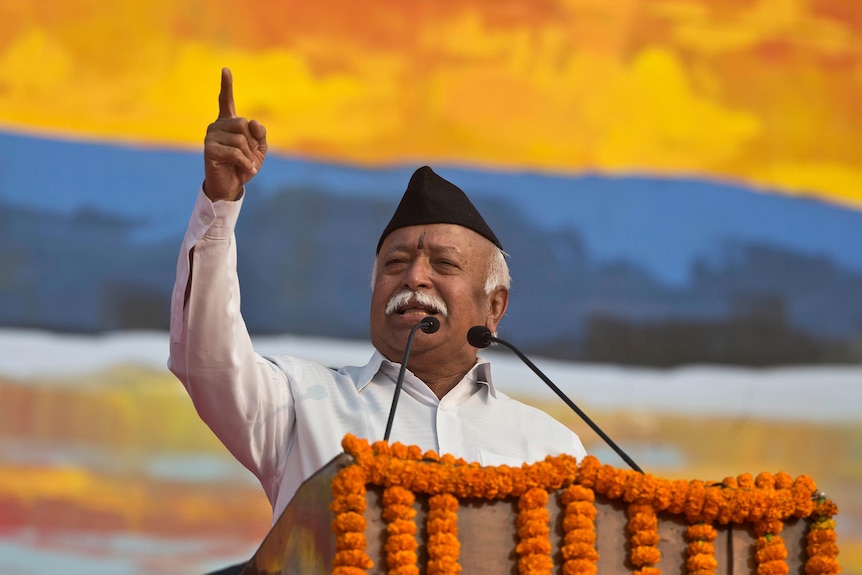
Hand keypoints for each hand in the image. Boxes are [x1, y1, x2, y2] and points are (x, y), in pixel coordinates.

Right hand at [202, 68, 267, 201]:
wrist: (231, 186)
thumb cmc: (244, 166)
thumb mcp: (259, 149)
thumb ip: (260, 134)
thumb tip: (252, 121)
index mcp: (228, 123)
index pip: (226, 100)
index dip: (226, 85)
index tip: (225, 69)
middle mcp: (217, 126)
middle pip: (243, 123)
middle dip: (251, 142)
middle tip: (248, 156)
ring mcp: (211, 136)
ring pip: (240, 139)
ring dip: (249, 155)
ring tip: (246, 164)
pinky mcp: (209, 149)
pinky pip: (235, 152)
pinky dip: (245, 162)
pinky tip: (247, 170)